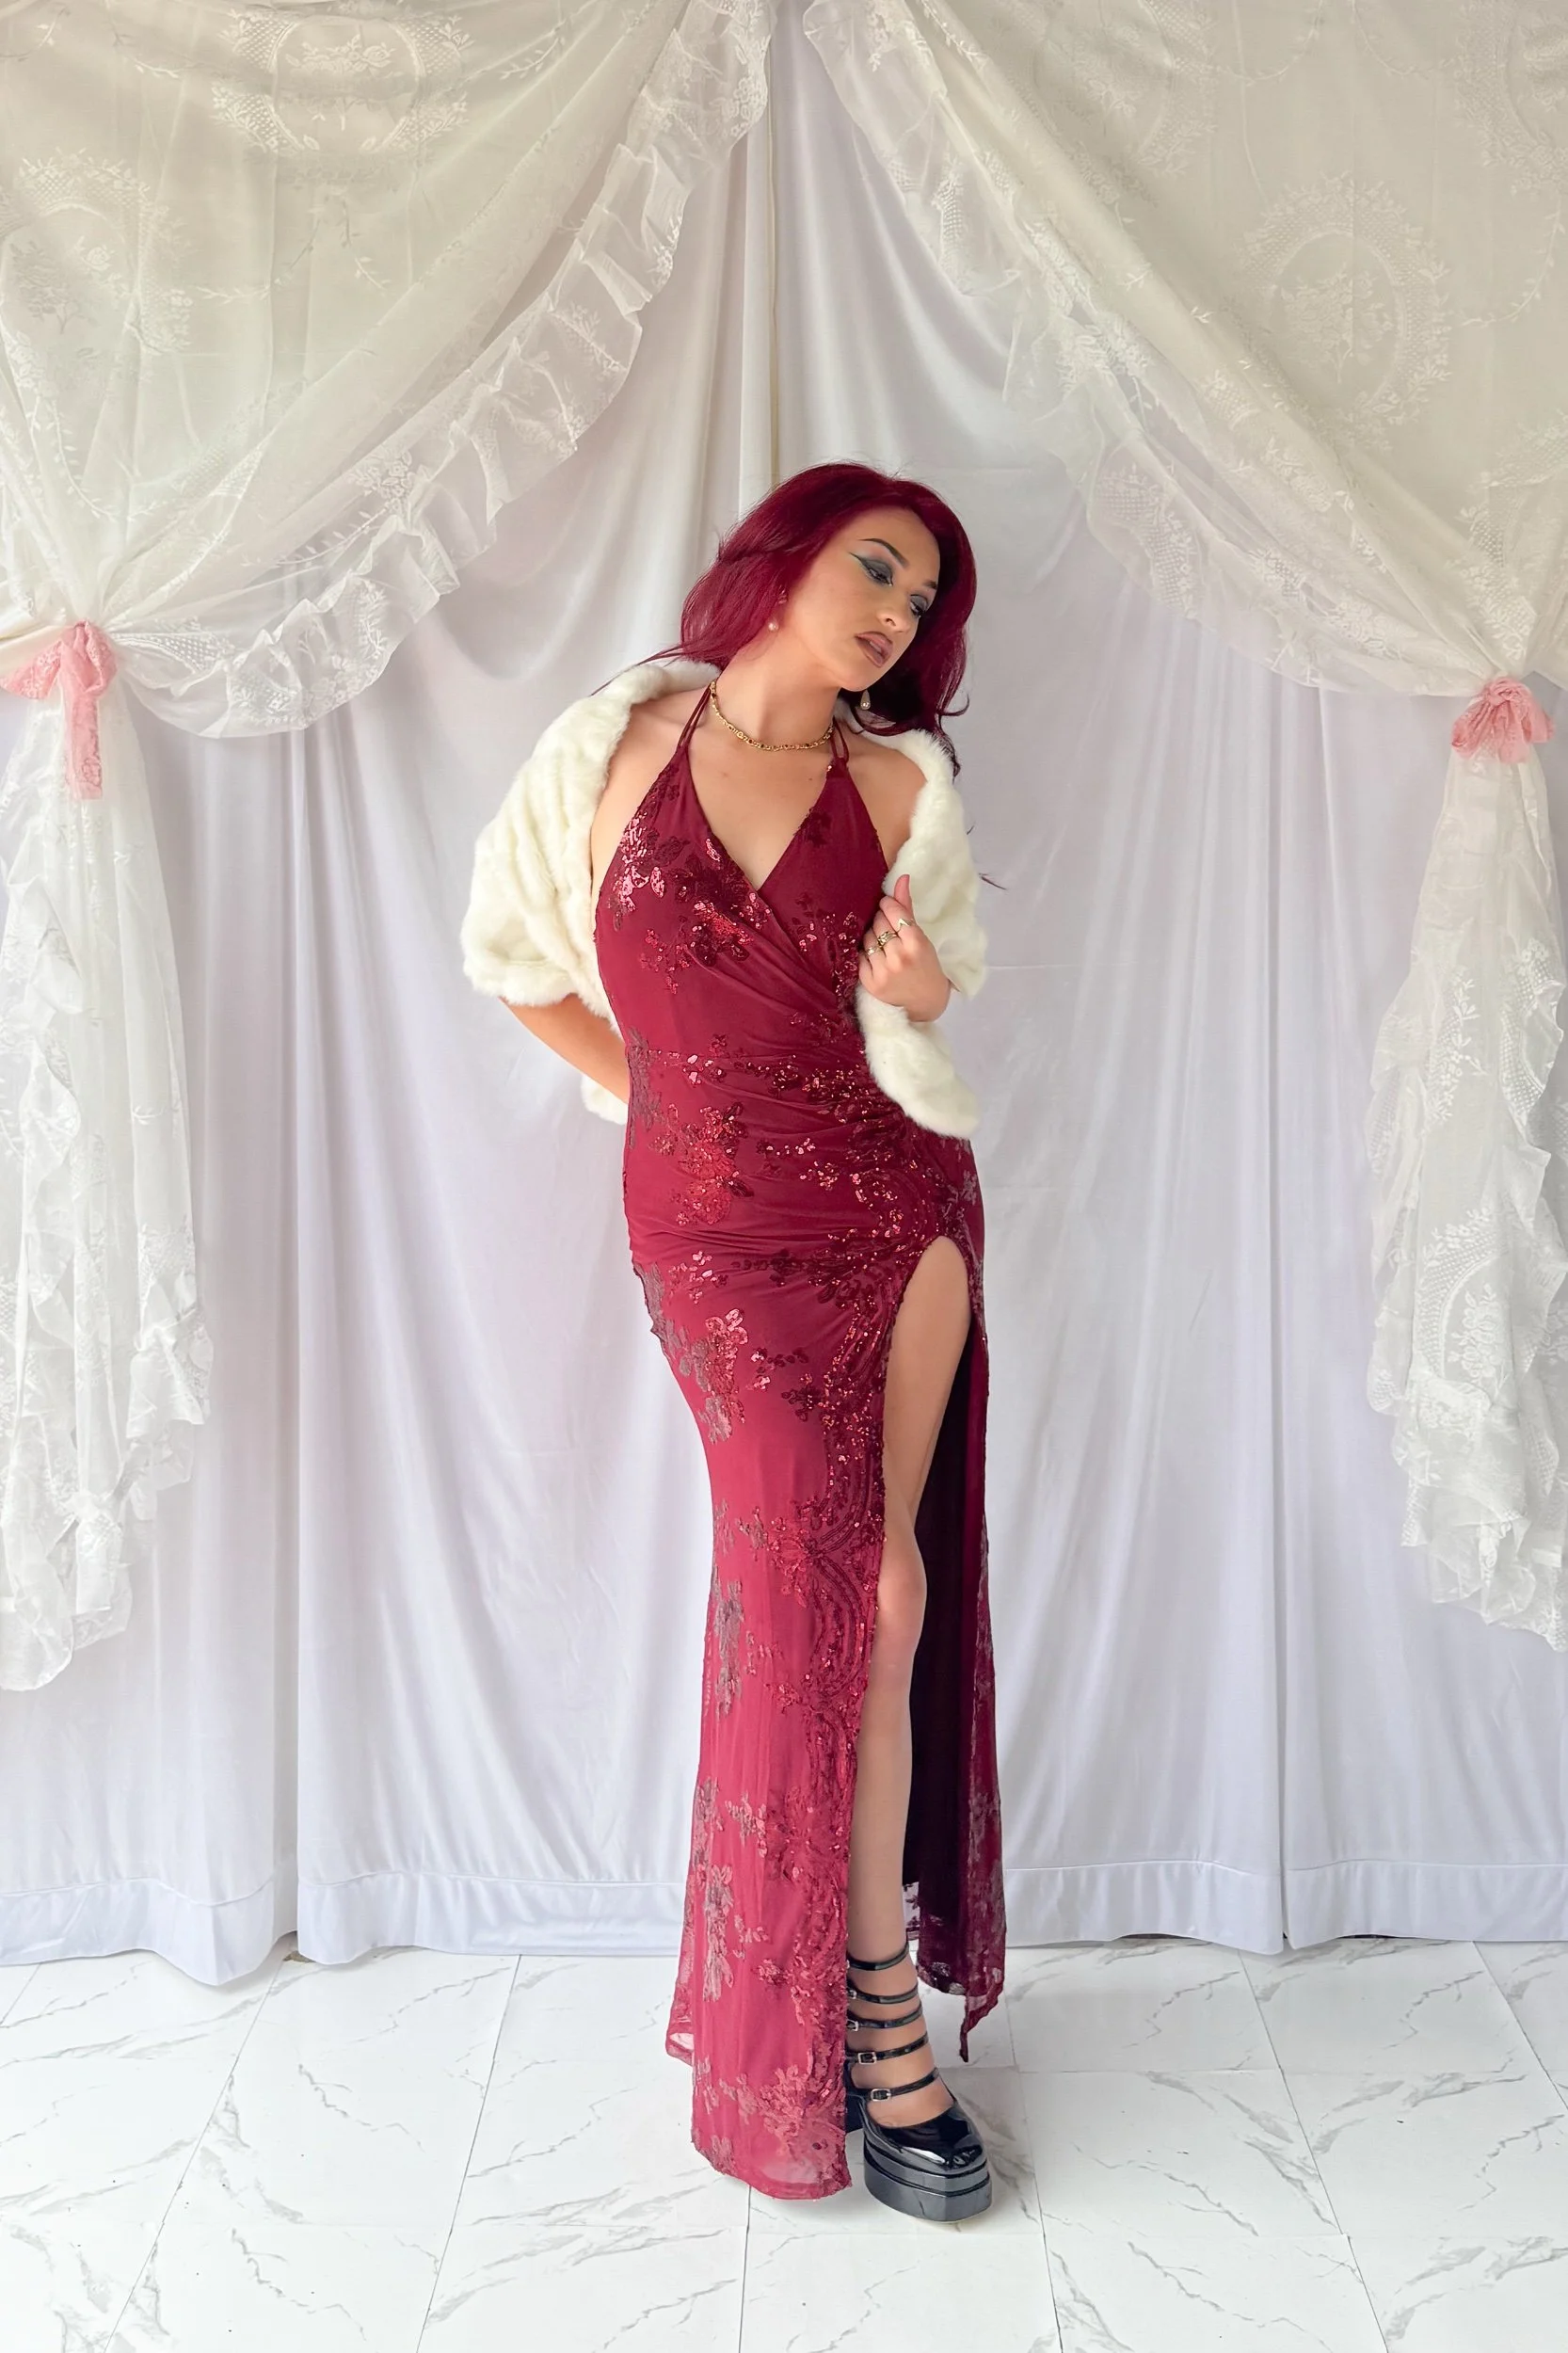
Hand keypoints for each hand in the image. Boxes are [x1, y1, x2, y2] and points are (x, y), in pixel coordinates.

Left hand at [858, 874, 950, 1023]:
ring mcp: (883, 972)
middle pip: (878, 923)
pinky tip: (876, 956)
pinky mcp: (870, 983)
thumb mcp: (922, 938)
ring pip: (867, 937)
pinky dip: (865, 952)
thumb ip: (908, 908)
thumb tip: (902, 877)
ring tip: (883, 944)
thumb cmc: (925, 966)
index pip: (893, 911)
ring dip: (872, 936)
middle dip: (880, 921)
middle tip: (888, 928)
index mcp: (917, 944)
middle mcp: (899, 957)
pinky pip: (859, 956)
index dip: (888, 905)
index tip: (887, 906)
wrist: (925, 1004)